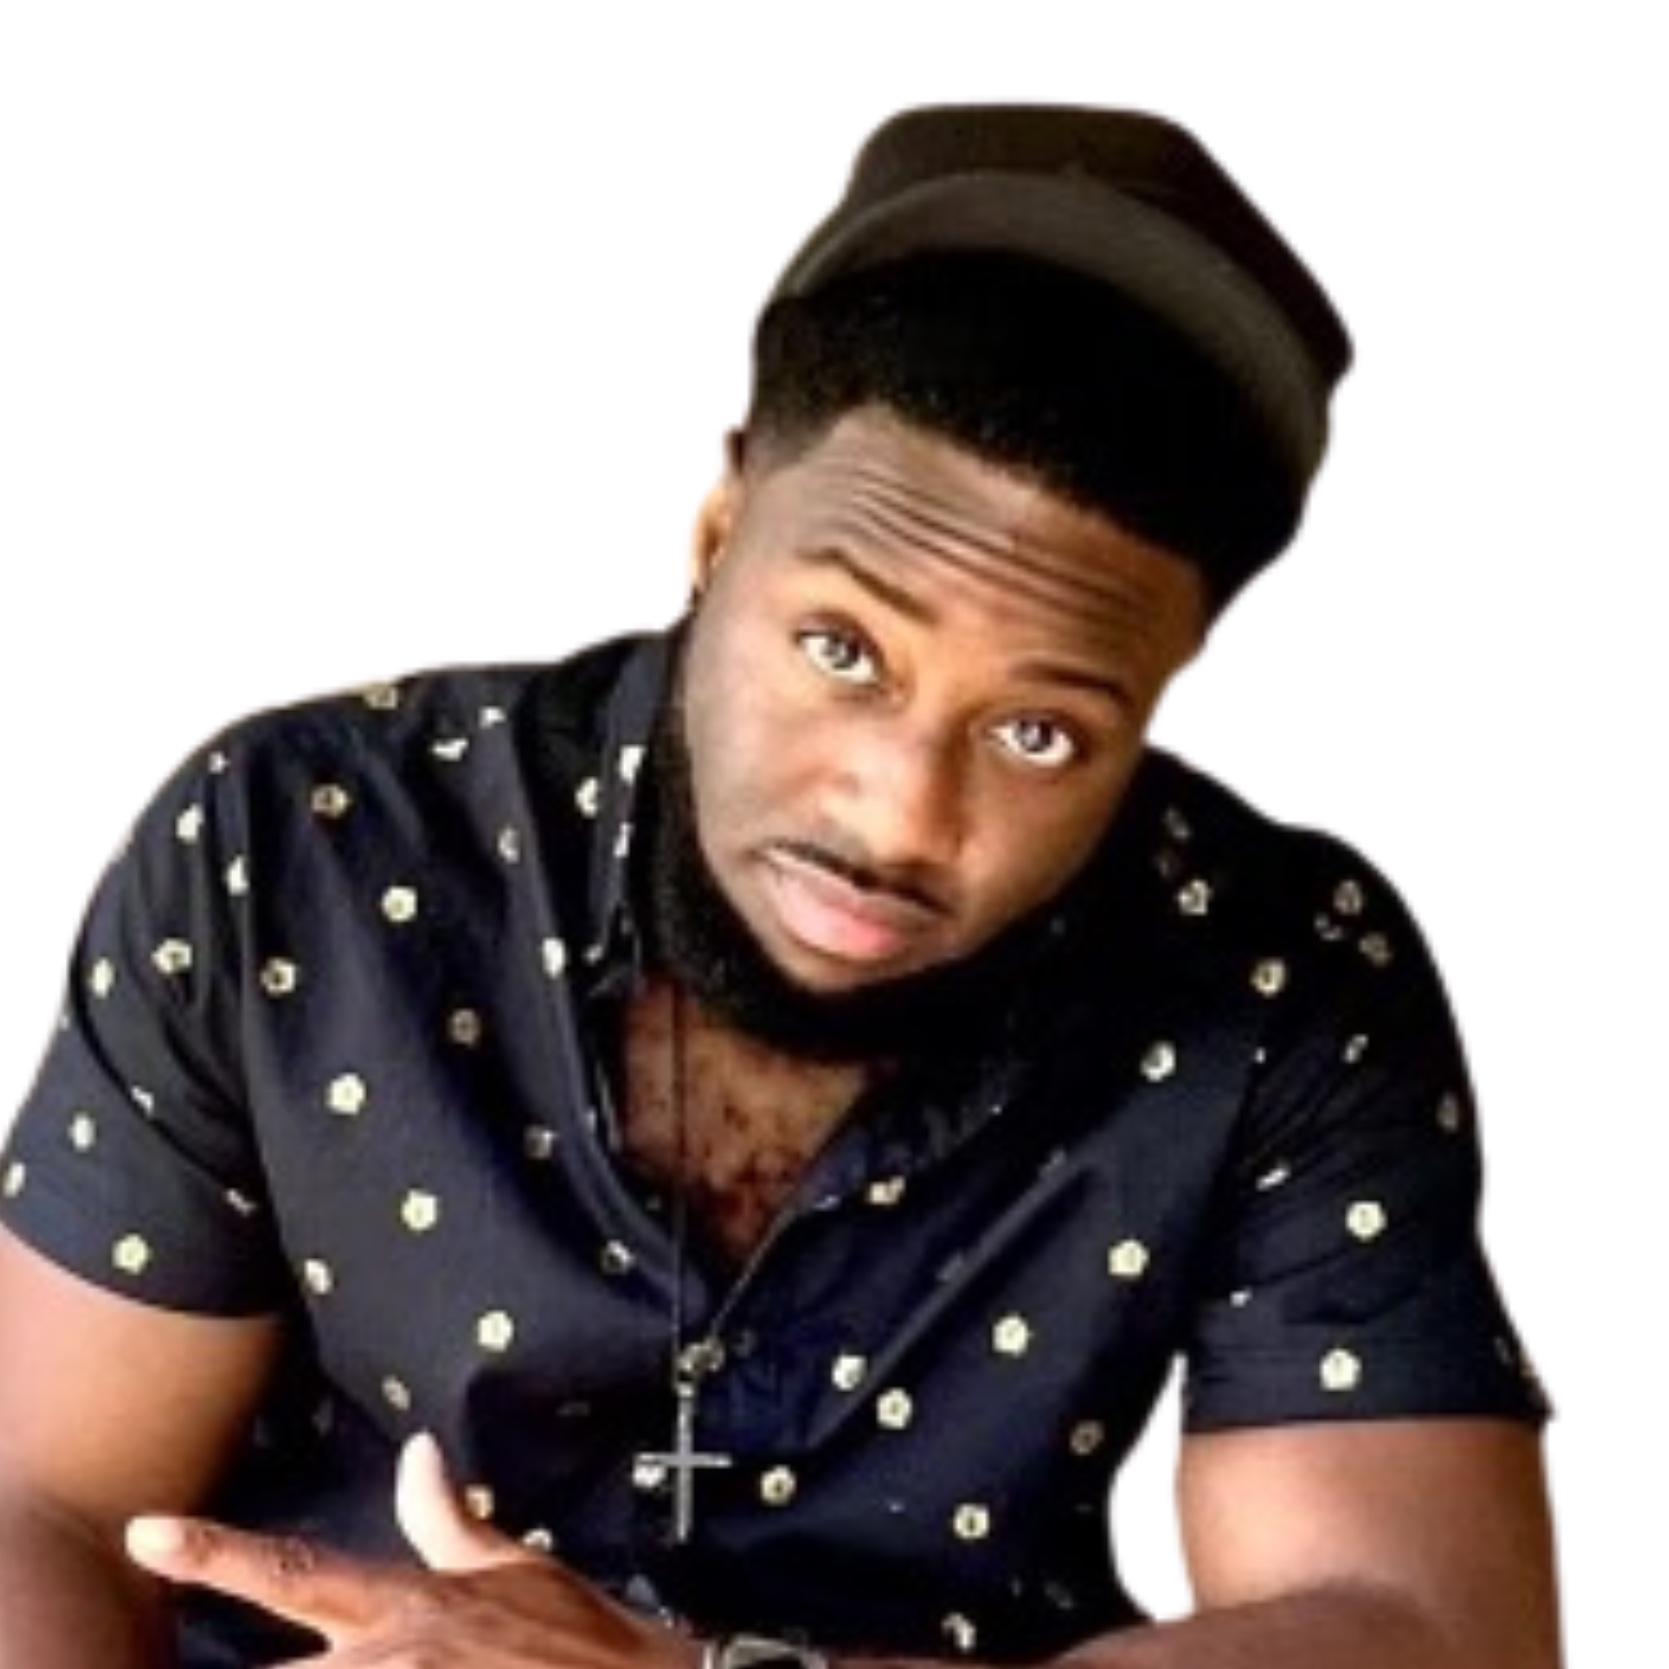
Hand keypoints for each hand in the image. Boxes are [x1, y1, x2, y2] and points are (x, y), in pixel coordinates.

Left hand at [125, 1431, 704, 1667]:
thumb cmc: (579, 1639)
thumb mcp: (514, 1567)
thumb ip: (446, 1520)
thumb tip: (420, 1451)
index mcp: (405, 1607)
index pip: (295, 1570)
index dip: (216, 1554)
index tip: (147, 1533)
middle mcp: (390, 1658)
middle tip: (141, 1653)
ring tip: (268, 1661)